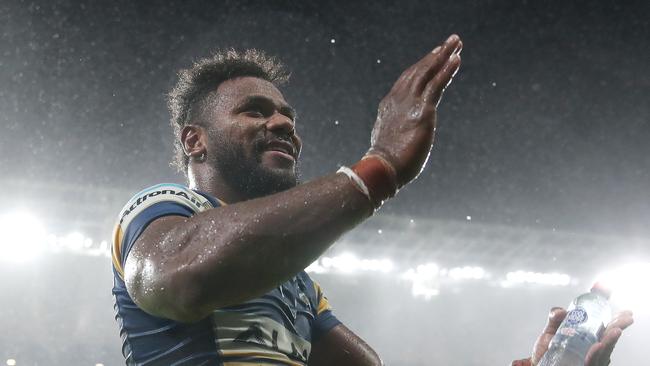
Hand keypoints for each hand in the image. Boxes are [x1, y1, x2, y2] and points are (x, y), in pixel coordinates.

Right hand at [367, 34, 461, 186]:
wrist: (383, 168)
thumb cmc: (386, 164)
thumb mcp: (388, 142)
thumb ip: (396, 133)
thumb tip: (399, 141)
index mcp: (389, 107)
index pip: (406, 82)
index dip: (420, 68)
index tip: (432, 59)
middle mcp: (398, 99)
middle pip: (418, 71)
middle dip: (434, 56)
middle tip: (449, 43)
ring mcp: (410, 103)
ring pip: (428, 72)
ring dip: (443, 55)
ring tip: (456, 42)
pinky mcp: (423, 110)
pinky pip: (437, 84)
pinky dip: (447, 70)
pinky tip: (457, 59)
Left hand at [528, 307, 633, 365]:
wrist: (539, 364)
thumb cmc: (548, 350)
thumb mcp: (551, 331)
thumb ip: (555, 318)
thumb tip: (561, 311)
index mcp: (587, 339)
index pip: (605, 329)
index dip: (616, 321)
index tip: (625, 312)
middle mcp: (591, 350)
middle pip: (608, 340)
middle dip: (618, 328)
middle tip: (625, 318)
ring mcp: (589, 360)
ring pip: (603, 352)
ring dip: (610, 340)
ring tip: (616, 330)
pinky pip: (591, 362)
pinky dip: (595, 355)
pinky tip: (598, 346)